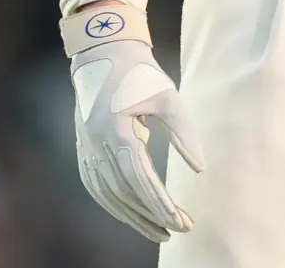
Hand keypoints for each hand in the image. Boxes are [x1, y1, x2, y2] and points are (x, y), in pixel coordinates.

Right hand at [71, 38, 204, 241]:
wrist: (104, 53)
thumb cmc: (141, 74)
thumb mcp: (168, 96)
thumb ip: (184, 132)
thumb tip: (200, 169)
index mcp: (116, 131)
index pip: (139, 179)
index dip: (160, 203)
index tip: (181, 221)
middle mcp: (96, 146)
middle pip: (124, 193)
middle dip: (151, 215)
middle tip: (179, 230)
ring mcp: (86, 150)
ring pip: (108, 196)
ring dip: (133, 217)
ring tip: (161, 231)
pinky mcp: (84, 151)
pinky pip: (98, 188)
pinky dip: (115, 205)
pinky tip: (134, 215)